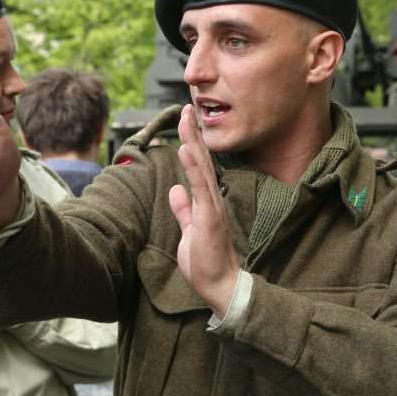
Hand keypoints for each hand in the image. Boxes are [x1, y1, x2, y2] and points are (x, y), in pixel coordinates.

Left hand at [168, 104, 239, 317]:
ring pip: (202, 168)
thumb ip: (184, 211)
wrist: (220, 286)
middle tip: (186, 109)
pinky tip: (186, 149)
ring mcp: (212, 207)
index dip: (191, 144)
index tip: (184, 122)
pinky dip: (193, 167)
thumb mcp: (190, 231)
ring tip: (185, 119)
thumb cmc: (206, 262)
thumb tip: (176, 191)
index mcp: (206, 202)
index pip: (198, 167)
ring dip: (193, 142)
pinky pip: (201, 187)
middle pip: (202, 160)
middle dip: (193, 134)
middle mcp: (212, 199)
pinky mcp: (210, 217)